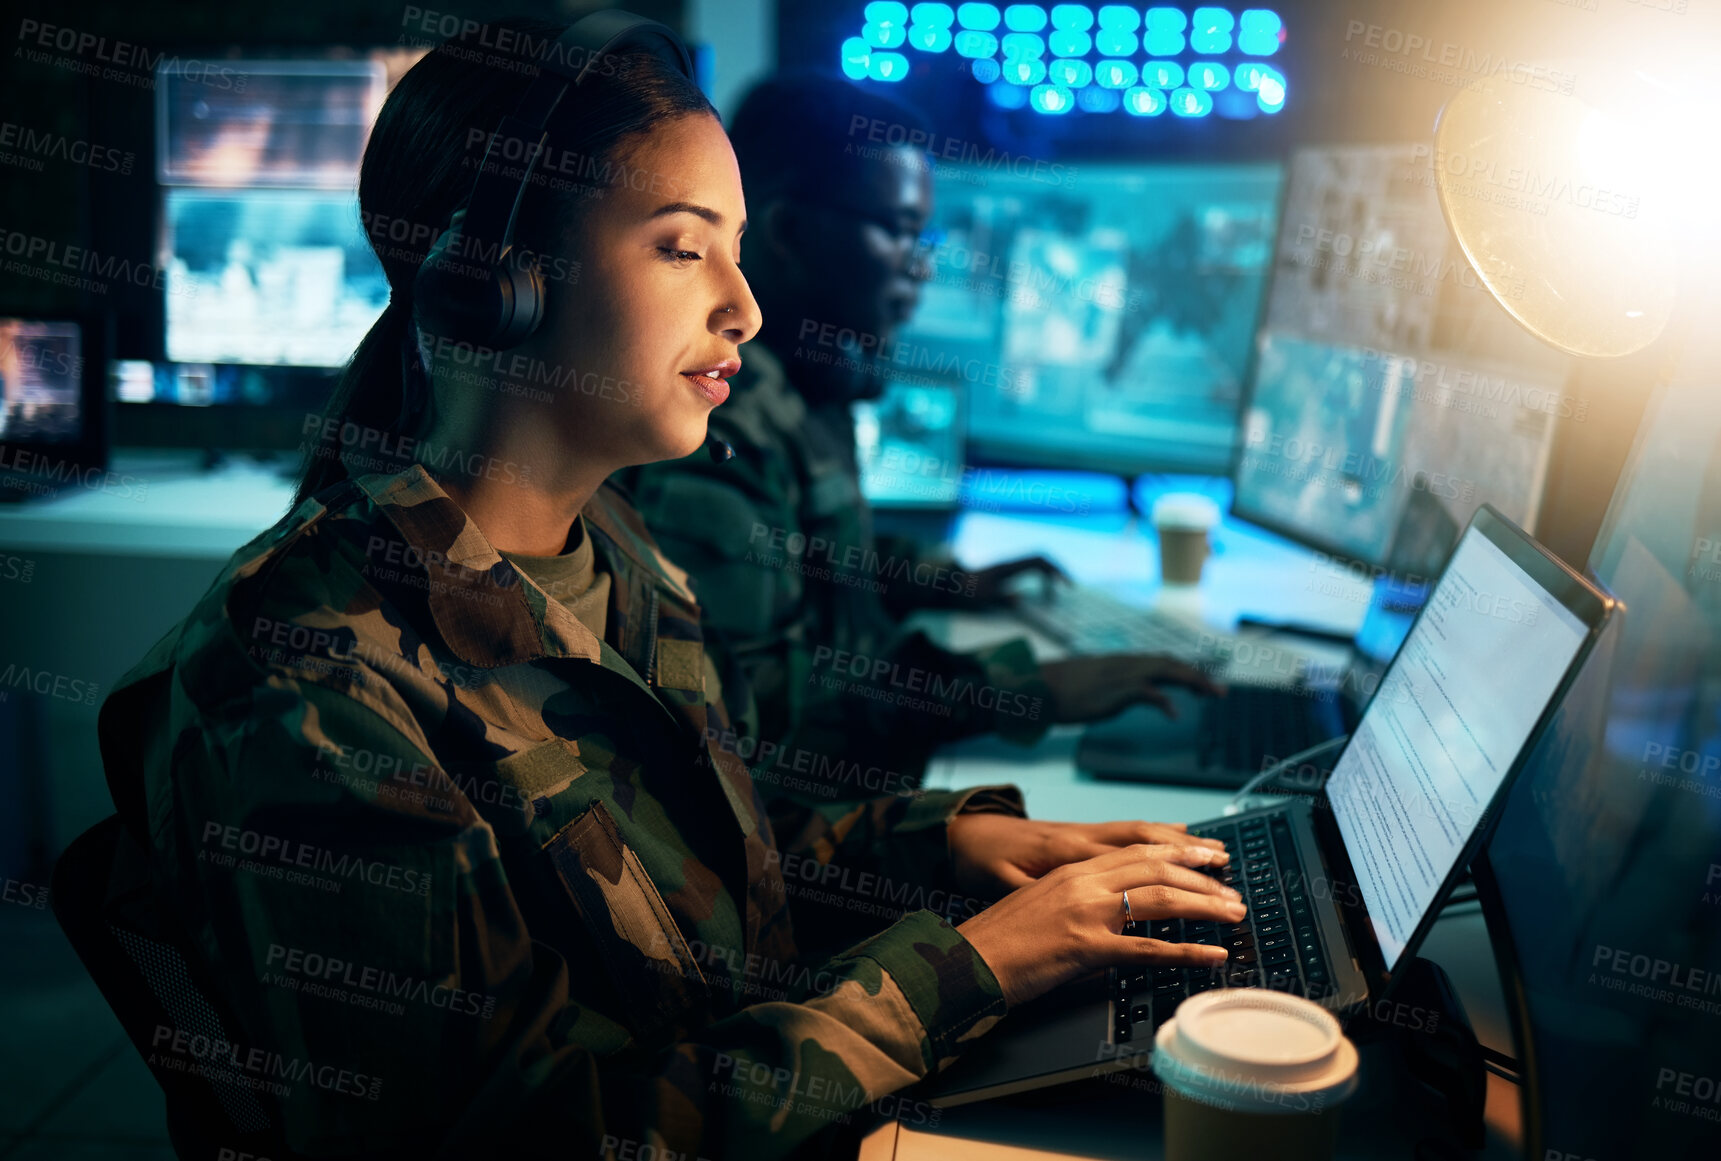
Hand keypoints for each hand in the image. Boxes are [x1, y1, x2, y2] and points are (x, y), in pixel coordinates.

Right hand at [956, 844, 1246, 1007]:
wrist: (962, 961)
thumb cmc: (996, 941)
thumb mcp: (1039, 904)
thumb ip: (1077, 901)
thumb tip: (1112, 915)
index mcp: (1070, 869)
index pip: (1137, 850)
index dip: (1179, 850)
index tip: (1209, 856)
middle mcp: (1082, 882)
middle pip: (1156, 867)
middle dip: (1202, 876)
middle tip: (1233, 889)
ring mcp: (1085, 913)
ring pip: (1160, 898)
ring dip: (1204, 906)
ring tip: (1234, 915)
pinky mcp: (1085, 948)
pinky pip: (1147, 948)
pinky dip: (1186, 952)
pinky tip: (1211, 955)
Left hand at [965, 555, 1070, 608]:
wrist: (950, 585)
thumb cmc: (966, 593)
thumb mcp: (984, 598)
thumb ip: (1002, 597)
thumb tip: (1020, 598)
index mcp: (1008, 567)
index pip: (1039, 561)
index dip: (1056, 569)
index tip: (1067, 586)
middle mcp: (1011, 563)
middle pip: (1042, 560)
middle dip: (1058, 572)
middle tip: (1069, 588)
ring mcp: (1009, 567)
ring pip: (1037, 564)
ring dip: (1049, 577)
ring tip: (1053, 598)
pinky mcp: (1006, 573)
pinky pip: (1030, 571)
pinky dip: (1040, 580)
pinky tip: (1042, 594)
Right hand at [1039, 653, 1225, 723]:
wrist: (1041, 687)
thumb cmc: (1064, 688)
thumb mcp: (1096, 682)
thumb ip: (1117, 684)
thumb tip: (1132, 693)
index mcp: (1123, 662)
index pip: (1163, 661)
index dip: (1186, 671)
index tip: (1203, 684)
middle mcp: (1127, 664)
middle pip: (1171, 664)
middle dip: (1198, 677)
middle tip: (1219, 693)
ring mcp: (1122, 675)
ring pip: (1166, 671)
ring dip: (1192, 682)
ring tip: (1210, 695)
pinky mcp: (1114, 690)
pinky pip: (1147, 692)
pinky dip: (1164, 701)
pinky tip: (1174, 714)